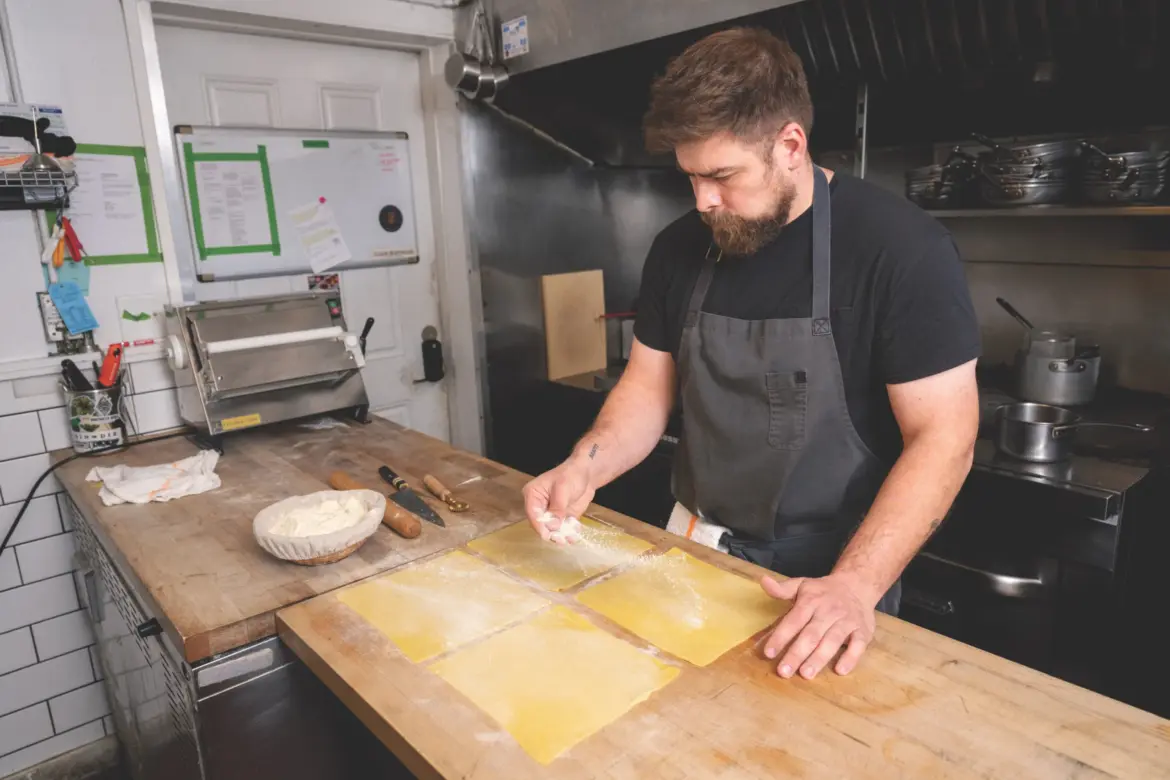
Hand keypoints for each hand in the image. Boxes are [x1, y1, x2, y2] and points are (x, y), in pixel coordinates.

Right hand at [521, 459, 593, 543]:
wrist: (587, 474)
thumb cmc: (571, 475)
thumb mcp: (563, 489)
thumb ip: (557, 508)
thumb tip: (552, 526)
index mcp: (533, 495)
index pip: (532, 513)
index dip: (539, 525)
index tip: (547, 535)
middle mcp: (539, 506)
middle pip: (541, 524)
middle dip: (551, 533)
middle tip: (561, 540)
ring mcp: (551, 514)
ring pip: (552, 530)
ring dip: (561, 535)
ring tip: (570, 538)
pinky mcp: (562, 519)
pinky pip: (564, 529)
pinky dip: (569, 533)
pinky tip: (575, 534)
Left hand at [759, 573, 877, 678]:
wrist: (857, 585)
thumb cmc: (823, 591)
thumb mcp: (802, 585)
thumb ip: (782, 589)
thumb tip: (763, 581)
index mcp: (811, 601)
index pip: (794, 620)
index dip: (781, 636)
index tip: (768, 653)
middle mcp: (829, 611)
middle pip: (811, 634)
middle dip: (797, 654)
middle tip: (784, 672)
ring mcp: (847, 621)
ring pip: (832, 641)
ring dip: (819, 658)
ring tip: (806, 674)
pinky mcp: (863, 631)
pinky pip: (858, 645)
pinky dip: (850, 658)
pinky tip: (839, 671)